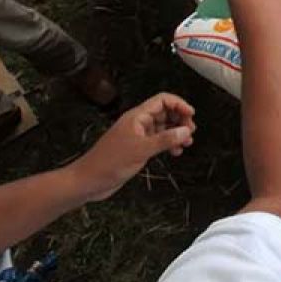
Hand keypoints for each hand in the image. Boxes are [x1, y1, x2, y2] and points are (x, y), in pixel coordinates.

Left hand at [65, 92, 195, 201]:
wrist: (89, 180)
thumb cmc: (109, 162)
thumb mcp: (141, 150)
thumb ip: (165, 140)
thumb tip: (185, 131)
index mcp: (137, 117)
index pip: (162, 101)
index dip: (178, 104)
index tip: (191, 115)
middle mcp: (138, 124)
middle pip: (164, 113)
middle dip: (179, 120)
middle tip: (190, 132)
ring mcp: (138, 136)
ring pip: (162, 128)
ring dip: (176, 133)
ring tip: (186, 143)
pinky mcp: (137, 149)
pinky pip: (157, 141)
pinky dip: (168, 144)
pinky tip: (174, 153)